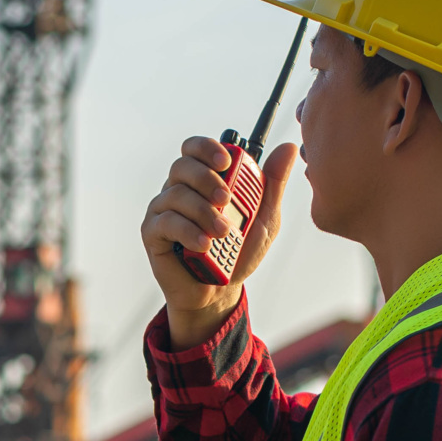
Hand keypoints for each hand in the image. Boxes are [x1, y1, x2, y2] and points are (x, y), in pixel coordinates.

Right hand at [140, 134, 298, 347]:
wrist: (221, 292)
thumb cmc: (238, 251)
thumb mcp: (264, 218)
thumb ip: (273, 184)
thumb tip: (289, 148)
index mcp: (203, 179)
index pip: (196, 149)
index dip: (208, 148)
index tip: (228, 161)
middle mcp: (179, 189)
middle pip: (183, 166)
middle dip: (206, 178)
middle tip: (226, 198)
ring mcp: (164, 210)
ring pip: (176, 195)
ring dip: (203, 212)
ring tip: (223, 232)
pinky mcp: (153, 233)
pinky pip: (166, 222)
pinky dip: (188, 231)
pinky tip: (204, 244)